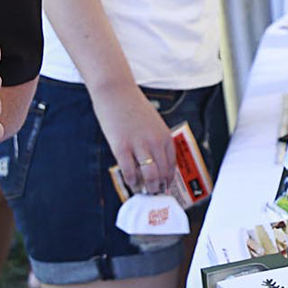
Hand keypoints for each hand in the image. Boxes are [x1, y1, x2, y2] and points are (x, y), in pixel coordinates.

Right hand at [102, 85, 179, 199]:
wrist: (116, 92)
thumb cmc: (133, 107)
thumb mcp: (153, 123)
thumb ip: (156, 141)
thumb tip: (155, 163)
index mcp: (165, 136)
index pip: (171, 166)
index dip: (168, 180)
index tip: (164, 188)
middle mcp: (155, 142)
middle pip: (162, 174)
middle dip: (158, 188)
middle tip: (153, 195)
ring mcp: (139, 146)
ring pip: (149, 176)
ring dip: (148, 189)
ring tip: (144, 193)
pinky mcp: (122, 147)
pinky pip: (130, 172)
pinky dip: (131, 182)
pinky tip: (131, 184)